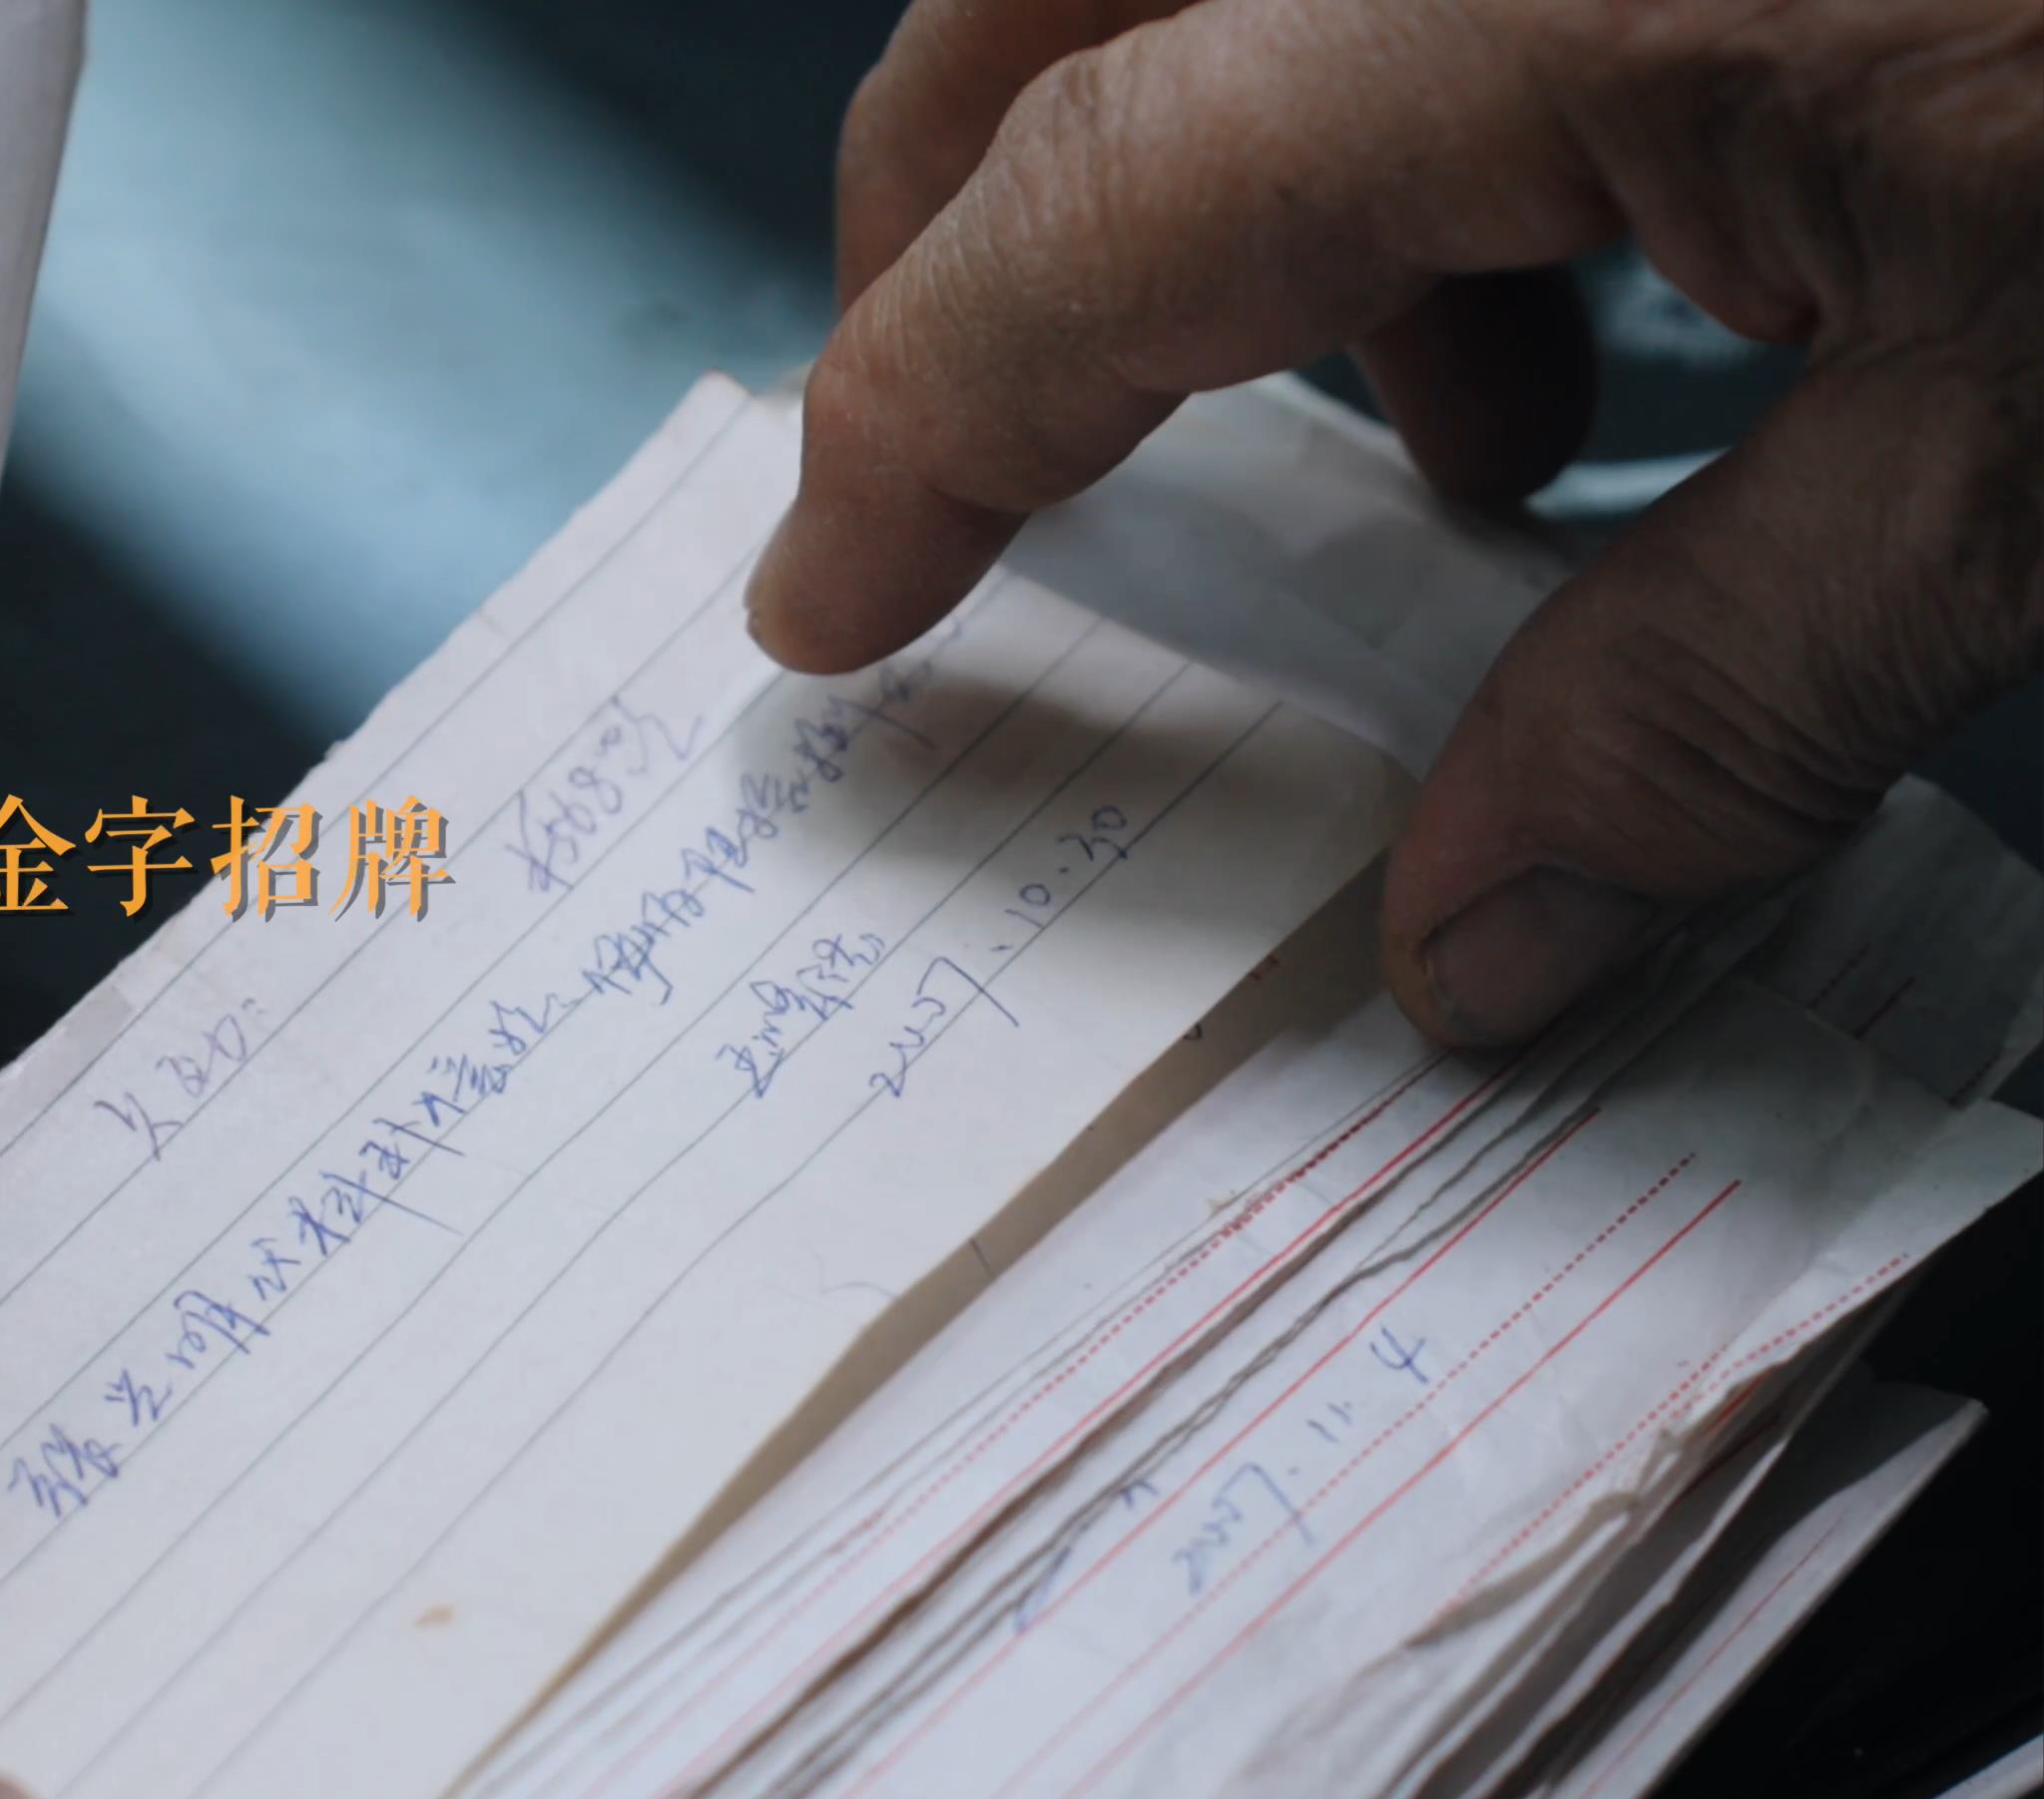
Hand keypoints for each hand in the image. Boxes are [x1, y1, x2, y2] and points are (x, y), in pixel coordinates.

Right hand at [749, 0, 2043, 1043]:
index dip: (922, 421)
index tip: (826, 605)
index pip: (1096, 206)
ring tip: (1456, 445)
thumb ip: (1728, 691)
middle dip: (956, 222)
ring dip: (1238, 177)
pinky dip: (1426, 95)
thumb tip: (1475, 946)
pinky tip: (1621, 278)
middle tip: (961, 458)